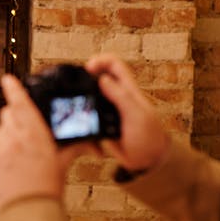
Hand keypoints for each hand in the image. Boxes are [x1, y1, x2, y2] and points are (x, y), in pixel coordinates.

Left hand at [0, 75, 93, 208]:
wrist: (28, 211)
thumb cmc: (47, 188)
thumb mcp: (62, 164)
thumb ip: (73, 149)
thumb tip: (92, 145)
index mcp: (35, 134)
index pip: (21, 104)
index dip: (14, 89)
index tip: (8, 79)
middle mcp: (16, 137)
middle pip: (9, 114)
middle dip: (15, 116)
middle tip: (25, 127)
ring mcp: (1, 148)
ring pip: (2, 130)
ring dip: (9, 133)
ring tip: (21, 150)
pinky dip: (3, 149)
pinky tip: (13, 163)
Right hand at [85, 54, 169, 171]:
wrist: (147, 160)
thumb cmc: (148, 136)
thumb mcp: (136, 115)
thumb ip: (120, 97)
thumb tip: (102, 78)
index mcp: (128, 89)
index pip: (114, 64)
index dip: (100, 60)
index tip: (88, 68)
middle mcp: (116, 96)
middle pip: (98, 76)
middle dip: (84, 76)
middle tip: (74, 85)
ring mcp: (108, 109)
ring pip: (90, 95)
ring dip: (81, 94)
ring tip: (72, 100)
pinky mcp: (101, 122)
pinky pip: (88, 113)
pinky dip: (82, 112)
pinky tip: (76, 117)